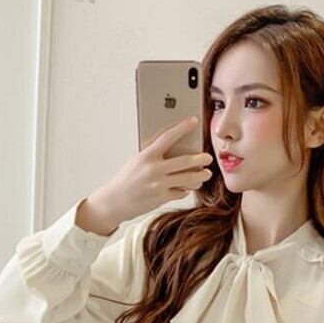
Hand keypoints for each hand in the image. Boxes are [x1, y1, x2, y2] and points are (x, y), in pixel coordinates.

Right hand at [87, 116, 213, 230]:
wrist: (114, 201)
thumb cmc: (125, 180)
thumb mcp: (136, 161)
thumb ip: (153, 155)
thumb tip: (172, 150)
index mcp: (146, 156)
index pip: (168, 137)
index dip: (182, 127)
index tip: (193, 121)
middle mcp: (154, 169)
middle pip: (184, 161)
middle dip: (200, 159)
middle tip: (209, 157)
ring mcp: (159, 185)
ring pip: (187, 178)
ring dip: (199, 176)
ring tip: (206, 174)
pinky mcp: (161, 198)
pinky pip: (180, 192)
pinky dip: (184, 190)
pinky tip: (186, 188)